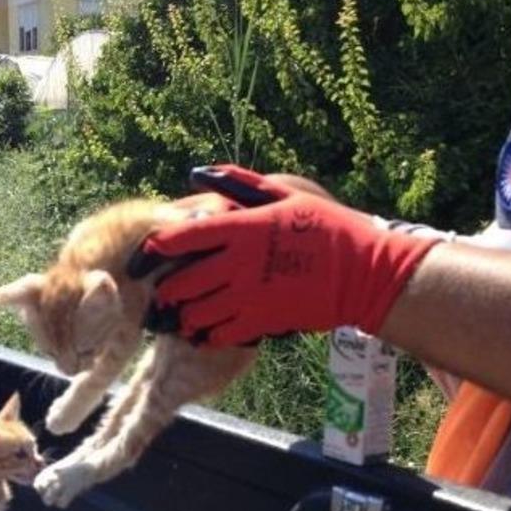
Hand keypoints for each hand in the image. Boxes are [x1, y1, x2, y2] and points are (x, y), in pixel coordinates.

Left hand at [137, 174, 438, 345]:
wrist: (367, 272)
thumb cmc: (326, 227)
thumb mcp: (285, 194)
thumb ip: (238, 183)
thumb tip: (196, 175)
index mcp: (242, 227)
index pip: (181, 237)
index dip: (153, 248)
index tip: (143, 256)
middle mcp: (240, 262)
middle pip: (180, 282)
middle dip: (163, 291)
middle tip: (156, 295)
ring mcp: (250, 295)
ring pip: (195, 313)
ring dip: (182, 317)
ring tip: (178, 317)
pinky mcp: (263, 322)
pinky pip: (220, 334)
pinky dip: (206, 335)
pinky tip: (204, 332)